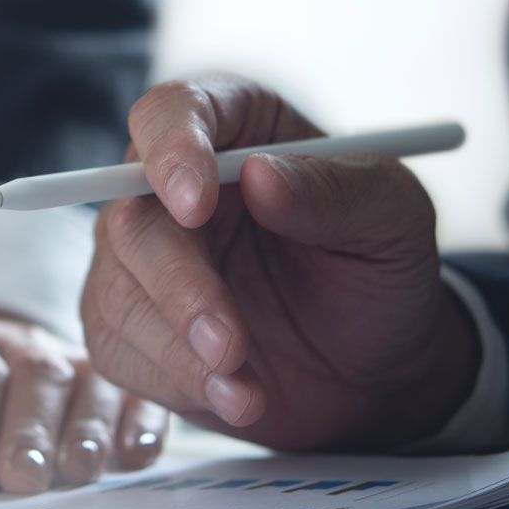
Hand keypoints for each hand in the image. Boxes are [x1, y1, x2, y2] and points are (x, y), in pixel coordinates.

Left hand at [0, 309, 168, 492]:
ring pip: (88, 382)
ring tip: (82, 471)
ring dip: (87, 427)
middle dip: (30, 429)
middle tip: (26, 479)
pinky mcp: (114, 380)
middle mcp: (19, 349)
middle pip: (32, 378)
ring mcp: (71, 360)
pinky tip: (138, 452)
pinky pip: (136, 391)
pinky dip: (141, 420)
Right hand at [80, 74, 479, 450]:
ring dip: (178, 348)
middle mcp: (173, 186)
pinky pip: (116, 348)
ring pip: (116, 289)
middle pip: (131, 215)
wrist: (377, 364)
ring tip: (248, 389)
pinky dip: (174, 380)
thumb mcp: (393, 218)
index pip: (171, 112)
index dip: (171, 150)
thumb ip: (335, 192)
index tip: (196, 203)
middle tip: (230, 342)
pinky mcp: (131, 324)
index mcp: (235, 128)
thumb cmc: (381, 266)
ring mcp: (144, 258)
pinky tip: (234, 396)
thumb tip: (263, 177)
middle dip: (178, 284)